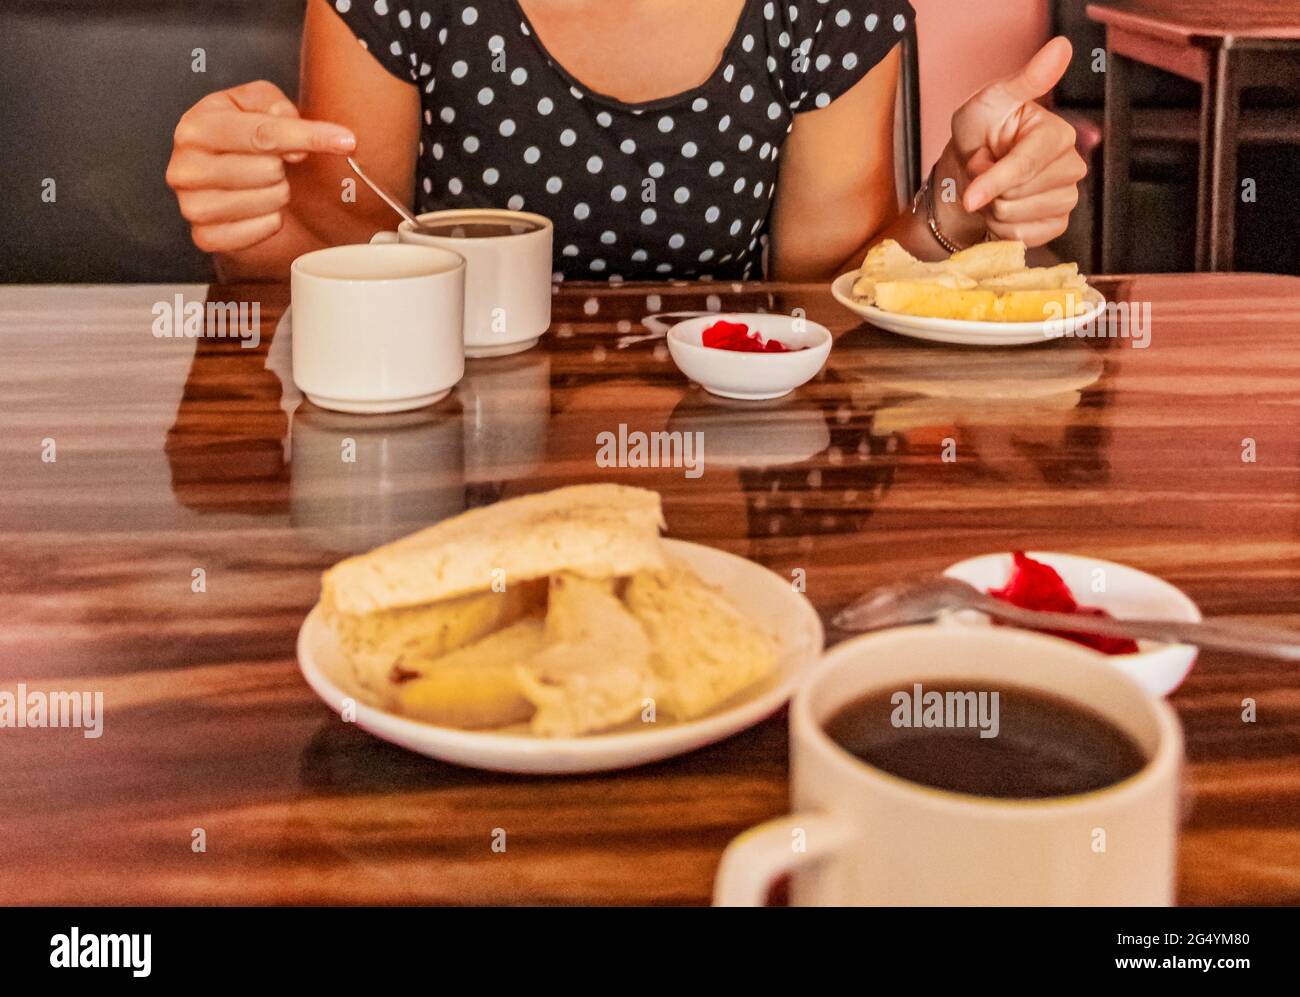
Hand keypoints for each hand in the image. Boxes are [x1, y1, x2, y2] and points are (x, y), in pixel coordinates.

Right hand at [166, 80, 355, 253]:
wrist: (226, 182)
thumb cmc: (244, 140)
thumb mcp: (258, 105)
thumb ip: (277, 106)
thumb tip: (296, 144)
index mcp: (196, 126)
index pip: (262, 133)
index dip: (309, 136)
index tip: (345, 140)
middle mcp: (185, 167)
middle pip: (269, 170)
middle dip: (283, 167)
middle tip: (274, 164)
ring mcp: (192, 206)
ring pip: (269, 201)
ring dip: (278, 194)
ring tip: (263, 184)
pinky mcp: (205, 237)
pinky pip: (262, 230)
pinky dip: (272, 221)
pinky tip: (260, 208)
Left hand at [934, 37, 1086, 247]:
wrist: (973, 168)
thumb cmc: (982, 132)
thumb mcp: (991, 101)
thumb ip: (1025, 80)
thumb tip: (1060, 48)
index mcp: (1057, 134)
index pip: (1026, 165)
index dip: (994, 181)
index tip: (970, 194)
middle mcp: (1070, 166)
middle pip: (1017, 196)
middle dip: (988, 191)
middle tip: (986, 173)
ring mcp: (1066, 197)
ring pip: (1017, 219)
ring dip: (992, 210)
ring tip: (993, 190)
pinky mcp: (1056, 224)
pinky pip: (1023, 238)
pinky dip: (1002, 229)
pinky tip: (1003, 210)